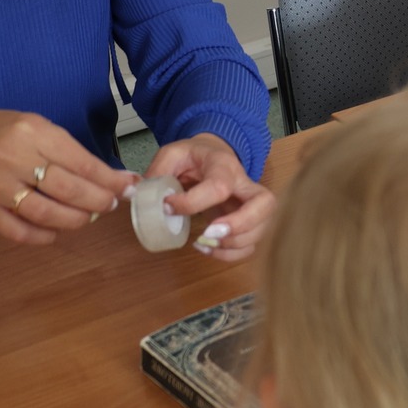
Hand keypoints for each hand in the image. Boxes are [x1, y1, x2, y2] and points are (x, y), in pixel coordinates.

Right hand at [0, 110, 137, 242]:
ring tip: (88, 217)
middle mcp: (12, 158)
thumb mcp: (37, 127)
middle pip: (66, 189)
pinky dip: (42, 236)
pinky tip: (56, 232)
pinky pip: (17, 231)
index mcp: (31, 132)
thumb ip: (71, 151)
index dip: (109, 179)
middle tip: (111, 204)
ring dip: (75, 220)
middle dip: (97, 201)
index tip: (128, 187)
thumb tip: (114, 176)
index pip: (80, 161)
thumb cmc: (4, 134)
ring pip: (44, 213)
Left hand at [144, 133, 275, 262]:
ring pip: (262, 229)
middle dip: (240, 225)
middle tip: (210, 234)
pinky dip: (232, 254)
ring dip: (234, 244)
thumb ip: (159, 171)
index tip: (168, 206)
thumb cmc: (194, 156)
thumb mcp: (173, 153)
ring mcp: (251, 205)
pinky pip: (252, 244)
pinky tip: (209, 249)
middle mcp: (245, 185)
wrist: (214, 154)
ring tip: (203, 243)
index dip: (193, 202)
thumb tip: (142, 196)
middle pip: (265, 204)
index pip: (219, 186)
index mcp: (224, 166)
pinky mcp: (248, 222)